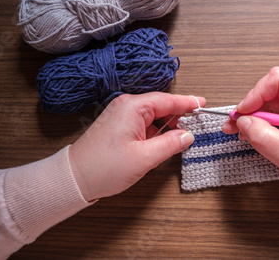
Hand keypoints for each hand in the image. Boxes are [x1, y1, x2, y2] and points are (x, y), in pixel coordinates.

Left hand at [69, 92, 205, 200]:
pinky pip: (142, 124)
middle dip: (178, 116)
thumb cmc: (104, 167)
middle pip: (160, 106)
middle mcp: (126, 106)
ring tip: (180, 139)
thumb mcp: (144, 158)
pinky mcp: (117, 126)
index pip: (167, 100)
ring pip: (152, 116)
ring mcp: (120, 115)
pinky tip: (161, 144)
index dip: (188, 102)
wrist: (74, 178)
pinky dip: (154, 132)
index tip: (203, 103)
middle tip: (196, 125)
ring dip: (166, 127)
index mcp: (132, 107)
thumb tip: (188, 135)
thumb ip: (170, 144)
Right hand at [222, 67, 278, 190]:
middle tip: (234, 125)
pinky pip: (269, 107)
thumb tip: (243, 122)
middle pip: (269, 88)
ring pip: (266, 98)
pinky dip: (256, 119)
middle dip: (249, 106)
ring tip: (239, 131)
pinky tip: (250, 132)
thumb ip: (267, 140)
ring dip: (250, 114)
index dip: (256, 94)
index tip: (242, 113)